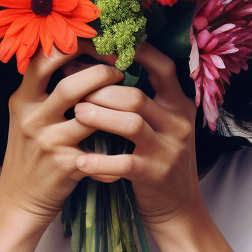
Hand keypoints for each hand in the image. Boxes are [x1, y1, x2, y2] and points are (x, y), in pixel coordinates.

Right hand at [0, 41, 125, 229]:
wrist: (19, 198)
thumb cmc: (31, 151)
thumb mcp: (27, 115)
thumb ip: (45, 89)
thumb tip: (79, 57)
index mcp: (22, 100)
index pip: (42, 61)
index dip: (71, 47)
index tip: (96, 42)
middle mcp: (32, 118)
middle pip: (70, 85)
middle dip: (101, 73)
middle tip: (119, 69)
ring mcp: (48, 142)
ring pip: (88, 116)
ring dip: (114, 104)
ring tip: (130, 99)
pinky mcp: (65, 166)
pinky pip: (99, 151)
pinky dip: (116, 148)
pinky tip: (129, 144)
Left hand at [71, 42, 203, 229]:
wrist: (178, 208)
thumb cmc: (158, 158)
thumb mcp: (162, 125)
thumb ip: (142, 99)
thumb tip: (97, 66)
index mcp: (179, 104)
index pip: (163, 67)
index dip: (135, 53)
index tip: (104, 44)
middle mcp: (178, 123)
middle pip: (137, 96)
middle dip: (101, 90)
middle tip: (72, 86)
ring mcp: (168, 149)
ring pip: (131, 123)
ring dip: (99, 117)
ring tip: (76, 114)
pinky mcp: (155, 175)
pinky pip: (124, 162)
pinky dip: (100, 161)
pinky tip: (80, 160)